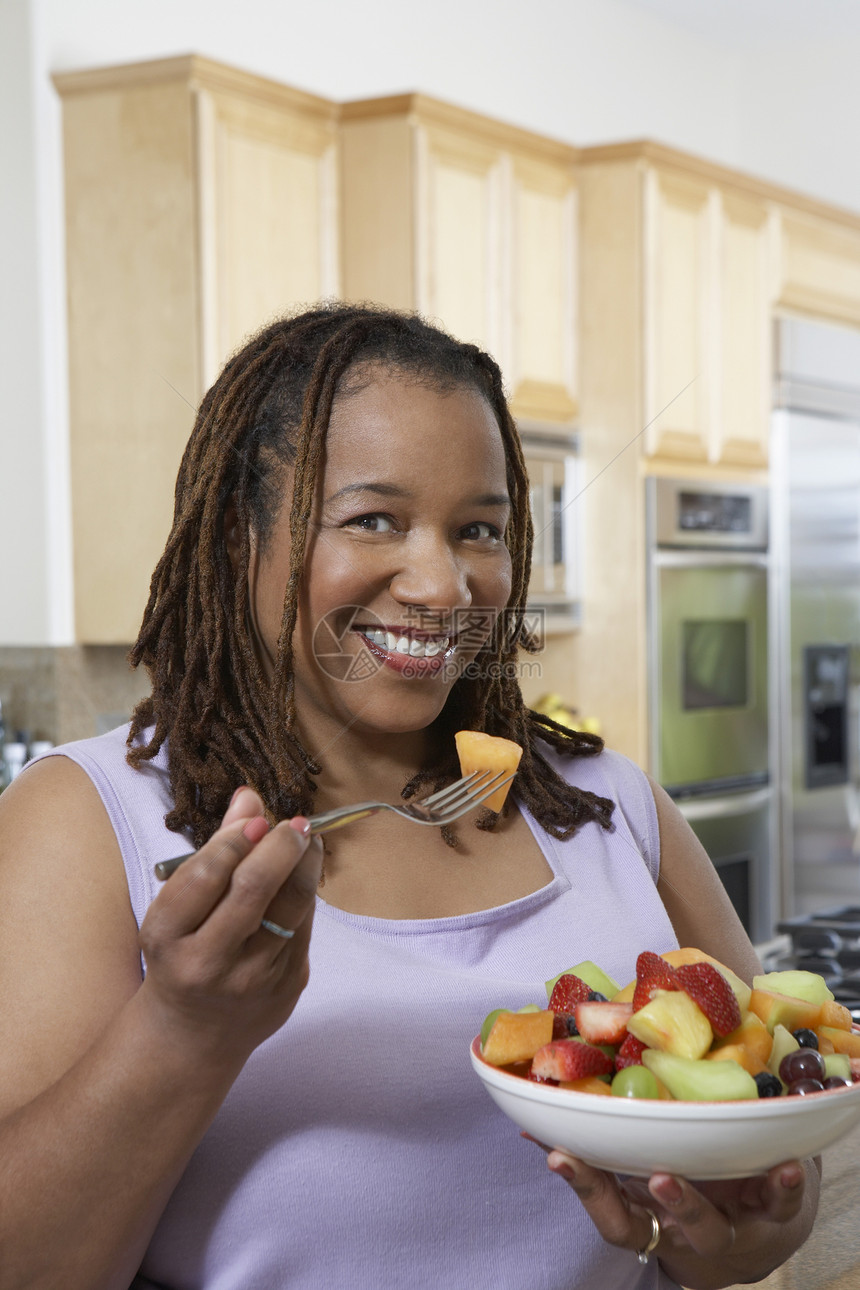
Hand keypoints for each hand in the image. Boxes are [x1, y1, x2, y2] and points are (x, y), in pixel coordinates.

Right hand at [138, 786, 322, 1060]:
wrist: (190, 1037)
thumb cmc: (179, 956)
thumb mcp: (177, 909)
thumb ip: (214, 851)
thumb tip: (249, 797)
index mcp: (168, 939)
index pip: (205, 878)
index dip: (235, 841)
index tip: (257, 818)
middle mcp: (208, 964)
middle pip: (252, 890)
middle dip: (280, 848)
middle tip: (295, 824)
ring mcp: (252, 981)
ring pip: (291, 908)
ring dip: (305, 866)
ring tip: (309, 841)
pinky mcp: (287, 988)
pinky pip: (303, 928)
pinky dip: (304, 896)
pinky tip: (302, 878)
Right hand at [527, 1137, 817, 1288]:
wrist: (764, 1220)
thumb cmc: (690, 1183)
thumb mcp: (643, 1173)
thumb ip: (598, 1148)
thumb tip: (533, 1115)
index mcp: (651, 1217)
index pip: (611, 1213)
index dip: (584, 1186)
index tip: (558, 1154)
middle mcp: (685, 1232)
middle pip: (661, 1231)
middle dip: (651, 1202)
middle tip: (651, 1174)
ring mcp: (730, 1226)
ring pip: (711, 1231)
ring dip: (698, 1205)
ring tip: (688, 1173)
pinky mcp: (774, 1213)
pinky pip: (780, 1206)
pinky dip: (783, 1186)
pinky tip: (785, 1164)